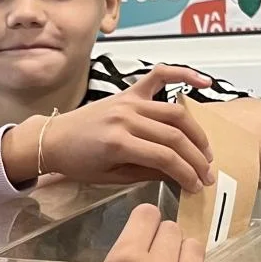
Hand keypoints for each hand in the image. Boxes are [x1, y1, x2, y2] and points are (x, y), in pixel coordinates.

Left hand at [1, 67, 215, 193]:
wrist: (53, 139)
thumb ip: (147, 173)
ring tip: (206, 151)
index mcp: (118, 143)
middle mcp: (126, 118)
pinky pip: (159, 76)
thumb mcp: (111, 177)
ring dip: (196, 132)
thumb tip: (180, 175)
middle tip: (207, 174)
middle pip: (174, 136)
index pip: (165, 158)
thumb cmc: (78, 163)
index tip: (197, 186)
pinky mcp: (128, 92)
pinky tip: (204, 82)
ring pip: (175, 113)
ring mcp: (128, 101)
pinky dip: (182, 74)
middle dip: (196, 158)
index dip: (186, 174)